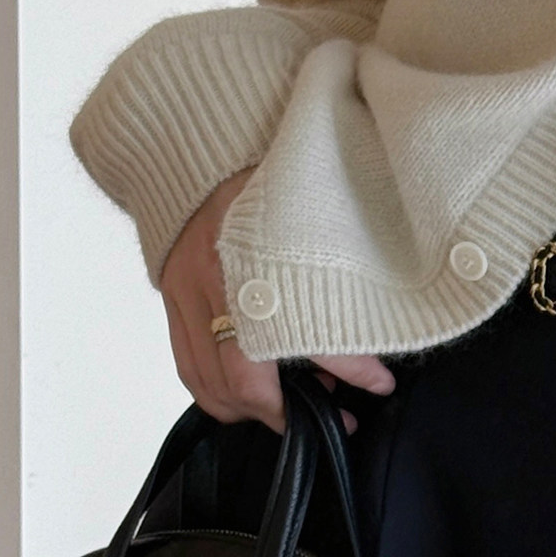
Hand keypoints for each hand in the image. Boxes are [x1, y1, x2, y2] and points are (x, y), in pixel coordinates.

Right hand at [159, 171, 395, 430]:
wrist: (197, 141)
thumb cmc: (266, 170)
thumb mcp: (315, 203)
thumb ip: (341, 256)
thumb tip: (384, 312)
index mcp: (267, 253)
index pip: (312, 335)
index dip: (353, 368)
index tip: (382, 383)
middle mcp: (222, 280)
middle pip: (246, 382)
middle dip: (289, 413)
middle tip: (331, 416)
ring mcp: (189, 291)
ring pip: (210, 385)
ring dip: (250, 411)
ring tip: (289, 411)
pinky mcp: (171, 296)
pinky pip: (188, 366)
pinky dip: (216, 391)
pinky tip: (248, 393)